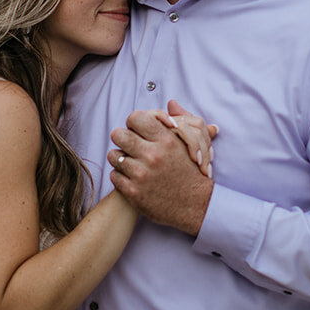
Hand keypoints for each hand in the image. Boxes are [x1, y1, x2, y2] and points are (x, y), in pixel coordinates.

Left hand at [108, 104, 215, 235]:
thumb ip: (181, 120)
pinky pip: (114, 175)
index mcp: (166, 140)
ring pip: (114, 155)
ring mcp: (141, 174)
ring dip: (120, 158)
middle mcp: (153, 155)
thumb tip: (171, 103)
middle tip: (128, 145)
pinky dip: (120, 176)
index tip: (137, 131)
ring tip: (130, 163)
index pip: (135, 118)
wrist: (195, 205)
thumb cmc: (192, 172)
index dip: (133, 123)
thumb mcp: (190, 143)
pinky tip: (130, 178)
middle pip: (118, 134)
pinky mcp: (133, 192)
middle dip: (122, 138)